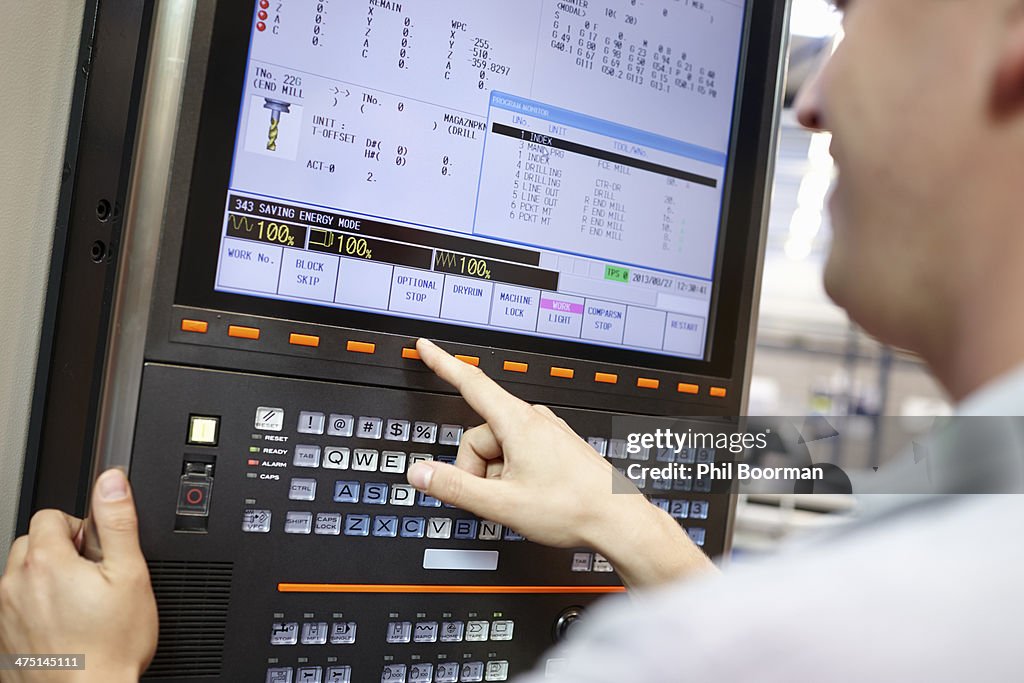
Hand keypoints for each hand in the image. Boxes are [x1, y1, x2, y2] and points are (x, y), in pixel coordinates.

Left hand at [0, 469, 157, 681]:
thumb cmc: (110, 646)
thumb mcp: (130, 575)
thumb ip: (117, 521)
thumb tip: (112, 481)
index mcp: (47, 562)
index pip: (51, 516)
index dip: (80, 529)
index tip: (97, 552)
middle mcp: (15, 584)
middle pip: (32, 543)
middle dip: (60, 551)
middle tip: (92, 578)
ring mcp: (4, 613)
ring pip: (21, 574)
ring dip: (45, 578)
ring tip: (79, 603)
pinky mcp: (3, 638)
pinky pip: (14, 605)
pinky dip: (35, 607)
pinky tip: (64, 625)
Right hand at [406, 339, 714, 587]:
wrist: (616, 521)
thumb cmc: (572, 508)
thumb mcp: (501, 503)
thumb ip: (455, 487)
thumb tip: (421, 473)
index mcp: (518, 423)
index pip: (471, 383)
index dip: (443, 364)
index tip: (426, 348)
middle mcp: (534, 420)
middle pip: (480, 435)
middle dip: (476, 468)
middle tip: (493, 497)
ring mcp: (547, 433)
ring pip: (499, 448)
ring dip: (497, 476)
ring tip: (521, 500)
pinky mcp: (555, 447)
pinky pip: (518, 454)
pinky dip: (514, 475)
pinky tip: (532, 496)